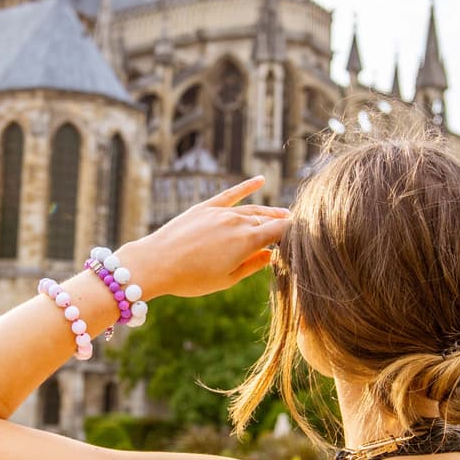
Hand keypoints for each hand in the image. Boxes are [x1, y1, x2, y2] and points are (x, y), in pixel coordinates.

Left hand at [116, 175, 289, 299]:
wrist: (156, 263)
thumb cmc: (191, 278)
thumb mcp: (227, 279)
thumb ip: (252, 265)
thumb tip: (271, 255)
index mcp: (248, 241)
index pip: (281, 231)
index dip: (294, 234)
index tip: (303, 239)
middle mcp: (238, 222)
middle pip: (268, 220)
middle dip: (282, 225)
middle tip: (294, 232)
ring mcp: (222, 212)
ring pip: (253, 209)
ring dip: (269, 212)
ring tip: (283, 214)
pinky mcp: (205, 207)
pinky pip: (231, 193)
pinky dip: (247, 186)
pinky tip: (260, 180)